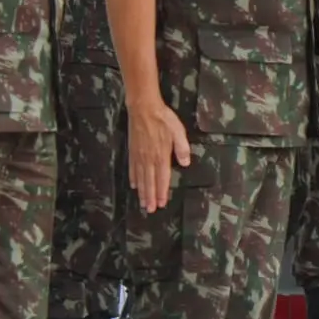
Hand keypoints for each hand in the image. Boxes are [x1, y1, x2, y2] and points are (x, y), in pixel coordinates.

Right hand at [128, 97, 191, 213]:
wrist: (143, 108)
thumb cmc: (164, 119)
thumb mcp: (178, 132)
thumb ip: (182, 148)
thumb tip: (185, 164)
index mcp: (161, 156)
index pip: (162, 178)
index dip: (162, 191)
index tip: (162, 203)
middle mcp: (149, 159)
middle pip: (150, 182)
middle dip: (151, 197)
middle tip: (150, 210)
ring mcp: (139, 156)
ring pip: (141, 178)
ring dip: (142, 191)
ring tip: (143, 203)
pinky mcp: (133, 151)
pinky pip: (132, 168)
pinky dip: (134, 178)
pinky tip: (134, 185)